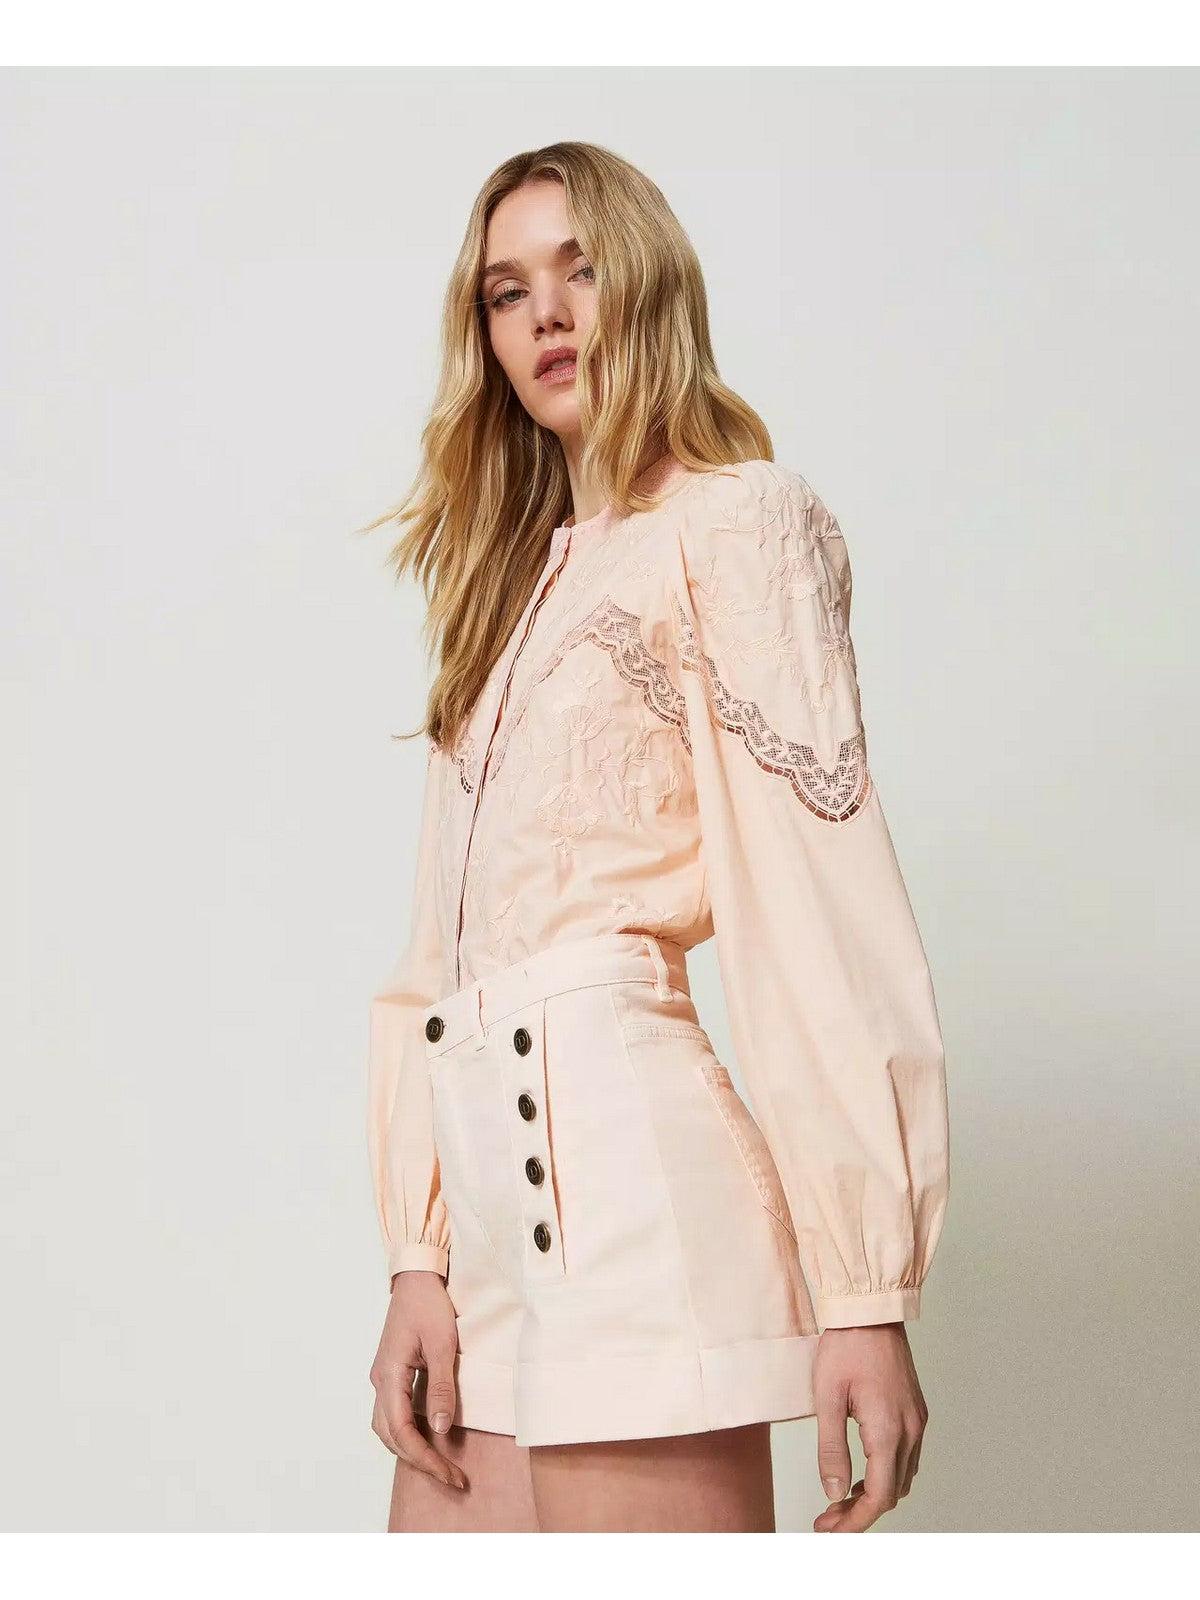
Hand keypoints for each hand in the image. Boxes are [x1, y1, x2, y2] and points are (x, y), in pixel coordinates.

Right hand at [369, 1269, 465, 1490]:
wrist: (416, 1276)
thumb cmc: (429, 1304)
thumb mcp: (443, 1344)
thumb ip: (441, 1386)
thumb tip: (440, 1429)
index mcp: (389, 1375)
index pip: (401, 1431)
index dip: (425, 1458)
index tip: (450, 1474)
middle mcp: (380, 1381)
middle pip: (391, 1436)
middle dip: (419, 1460)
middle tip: (451, 1477)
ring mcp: (383, 1377)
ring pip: (387, 1427)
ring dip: (410, 1449)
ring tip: (440, 1464)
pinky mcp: (392, 1372)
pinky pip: (393, 1413)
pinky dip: (407, 1432)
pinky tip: (428, 1436)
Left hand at [810, 1322, 927, 1531]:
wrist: (870, 1310)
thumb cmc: (845, 1347)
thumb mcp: (826, 1398)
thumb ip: (830, 1450)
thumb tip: (834, 1493)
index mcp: (888, 1429)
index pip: (879, 1497)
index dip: (854, 1521)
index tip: (829, 1530)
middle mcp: (911, 1430)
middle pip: (892, 1493)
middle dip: (860, 1512)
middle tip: (827, 1516)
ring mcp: (917, 1420)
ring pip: (902, 1477)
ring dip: (875, 1494)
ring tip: (840, 1498)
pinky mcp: (915, 1410)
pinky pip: (906, 1457)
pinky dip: (886, 1473)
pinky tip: (861, 1471)